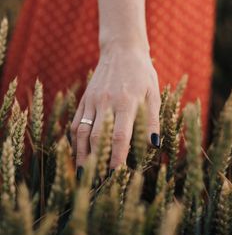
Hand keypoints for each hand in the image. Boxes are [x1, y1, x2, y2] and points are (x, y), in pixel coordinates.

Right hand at [70, 45, 160, 168]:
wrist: (121, 51)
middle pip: (98, 138)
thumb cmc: (142, 74)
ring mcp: (92, 101)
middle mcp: (106, 102)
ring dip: (82, 156)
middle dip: (99, 163)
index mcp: (127, 102)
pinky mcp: (84, 99)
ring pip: (82, 133)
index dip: (118, 158)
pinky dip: (75, 140)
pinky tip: (77, 153)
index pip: (120, 136)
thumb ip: (153, 119)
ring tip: (84, 174)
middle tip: (100, 182)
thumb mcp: (153, 93)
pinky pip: (76, 123)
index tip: (117, 176)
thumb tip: (153, 146)